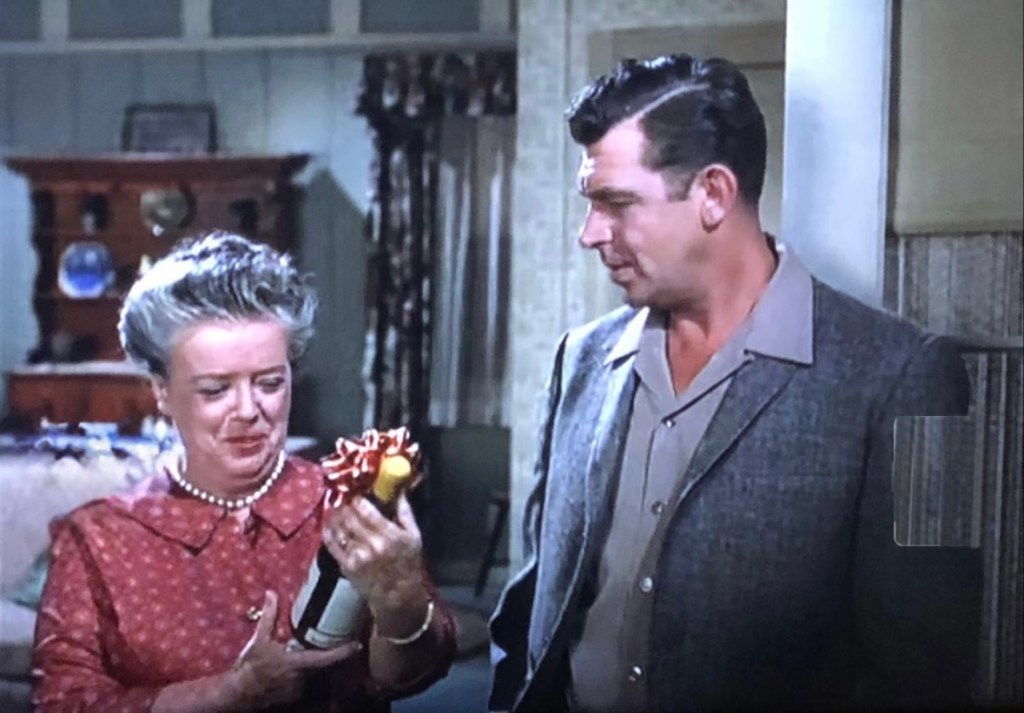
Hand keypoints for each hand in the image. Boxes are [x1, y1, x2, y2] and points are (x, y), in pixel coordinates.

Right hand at [229, 591, 360, 709]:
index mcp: (297, 663)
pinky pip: (303, 684)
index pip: (327, 658)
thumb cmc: (250, 666)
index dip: (344, 651)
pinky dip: (302, 676)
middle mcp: (302, 678)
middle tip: (330, 643)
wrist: (237, 692)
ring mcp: (298, 690)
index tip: (357, 645)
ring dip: (310, 666)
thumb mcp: (259, 639)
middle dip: (325, 655)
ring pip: (312, 675)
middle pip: (322, 666)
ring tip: (301, 656)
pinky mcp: (292, 698)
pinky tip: (290, 671)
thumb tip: (271, 594)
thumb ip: (269, 616)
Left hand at [323, 494, 430, 637]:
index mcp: (390, 534)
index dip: (357, 498)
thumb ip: (405, 512)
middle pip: (349, 516)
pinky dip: (328, 531)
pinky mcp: (346, 565)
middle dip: (345, 504)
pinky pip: (332, 544)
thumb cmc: (408, 564)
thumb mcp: (414, 536)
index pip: (365, 509)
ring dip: (335, 515)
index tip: (356, 493)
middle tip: (344, 499)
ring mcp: (357, 555)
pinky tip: (330, 524)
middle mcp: (371, 544)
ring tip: (337, 509)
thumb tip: (398, 490)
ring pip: (339, 527)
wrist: (399, 596)